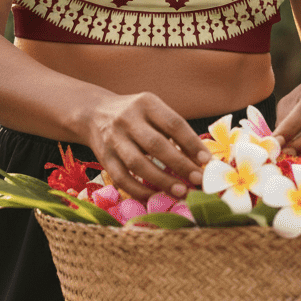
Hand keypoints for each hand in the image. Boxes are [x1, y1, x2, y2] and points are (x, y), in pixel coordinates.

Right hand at [82, 92, 211, 201]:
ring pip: (138, 163)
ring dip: (162, 180)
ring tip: (181, 192)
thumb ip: (174, 131)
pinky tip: (155, 197)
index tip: (206, 160)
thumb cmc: (136, 116)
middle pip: (156, 144)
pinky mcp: (104, 157)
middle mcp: (128, 118)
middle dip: (180, 164)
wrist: (94, 113)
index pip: (173, 123)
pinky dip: (139, 191)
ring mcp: (114, 138)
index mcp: (146, 103)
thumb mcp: (153, 111)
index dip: (192, 143)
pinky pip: (122, 178)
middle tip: (198, 180)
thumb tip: (200, 159)